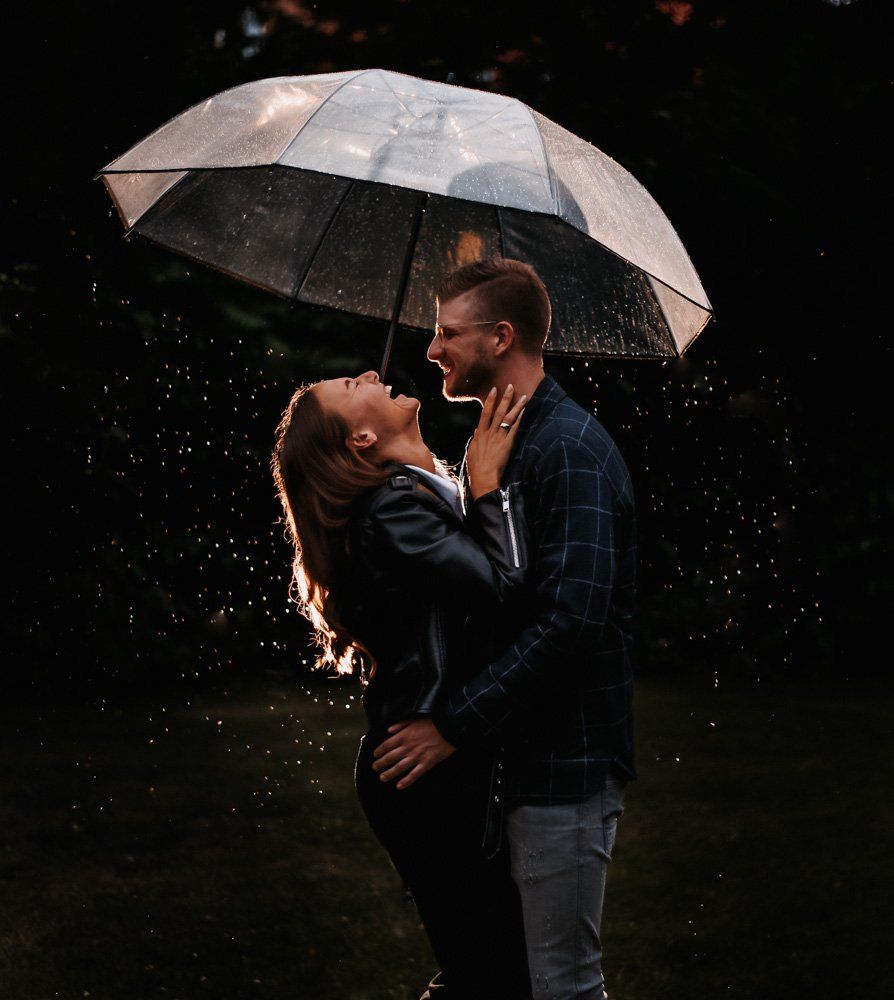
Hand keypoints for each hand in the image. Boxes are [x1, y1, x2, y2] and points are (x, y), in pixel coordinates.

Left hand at [371, 718, 455, 788]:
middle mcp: (407, 747)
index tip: (375, 755)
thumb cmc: (432, 722)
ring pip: (399, 767)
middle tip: (374, 768)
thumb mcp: (414, 719)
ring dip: (389, 773)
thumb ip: (400, 725)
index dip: (379, 751)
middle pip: (390, 757)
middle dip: (380, 763)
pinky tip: (399, 786)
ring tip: (382, 778)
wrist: (448, 727)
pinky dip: (406, 781)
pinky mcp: (426, 763)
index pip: (387, 745)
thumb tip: (388, 730)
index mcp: (404, 736)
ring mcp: (417, 756)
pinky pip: (414, 774)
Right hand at [466, 385, 526, 499]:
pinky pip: (514, 429)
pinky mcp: (507, 445)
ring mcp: (499, 438)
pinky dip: (519, 420)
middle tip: (510, 386)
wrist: (483, 478)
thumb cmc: (475, 468)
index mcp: (480, 434)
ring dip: (516, 406)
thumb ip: (475, 439)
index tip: (494, 390)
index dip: (490, 401)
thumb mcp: (471, 451)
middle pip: (498, 412)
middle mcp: (489, 433)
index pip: (485, 413)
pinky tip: (524, 412)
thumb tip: (477, 430)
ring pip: (508, 418)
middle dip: (505, 398)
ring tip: (523, 397)